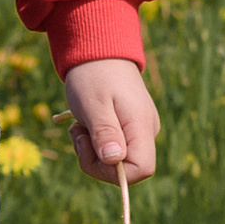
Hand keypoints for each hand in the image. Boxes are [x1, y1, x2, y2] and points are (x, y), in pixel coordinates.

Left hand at [62, 58, 157, 183]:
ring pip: (115, 161)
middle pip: (126, 170)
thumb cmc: (93, 75)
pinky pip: (111, 149)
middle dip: (96, 161)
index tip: (90, 150)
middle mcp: (146, 131)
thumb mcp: (93, 104)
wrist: (98, 51)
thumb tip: (114, 161)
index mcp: (141, 126)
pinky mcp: (128, 128)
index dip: (113, 172)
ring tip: (79, 126)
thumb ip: (104, 132)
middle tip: (78, 134)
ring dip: (91, 151)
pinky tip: (84, 125)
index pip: (140, 169)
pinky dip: (94, 143)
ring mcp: (138, 130)